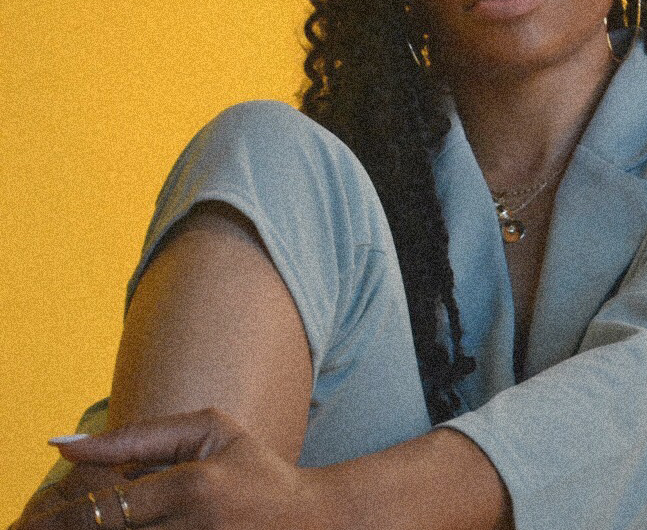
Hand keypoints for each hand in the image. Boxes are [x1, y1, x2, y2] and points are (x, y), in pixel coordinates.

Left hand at [11, 408, 321, 529]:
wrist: (311, 522)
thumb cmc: (254, 469)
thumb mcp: (208, 430)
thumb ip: (140, 435)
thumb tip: (64, 446)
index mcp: (193, 486)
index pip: (105, 509)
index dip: (61, 520)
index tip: (35, 518)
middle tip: (31, 528)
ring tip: (76, 528)